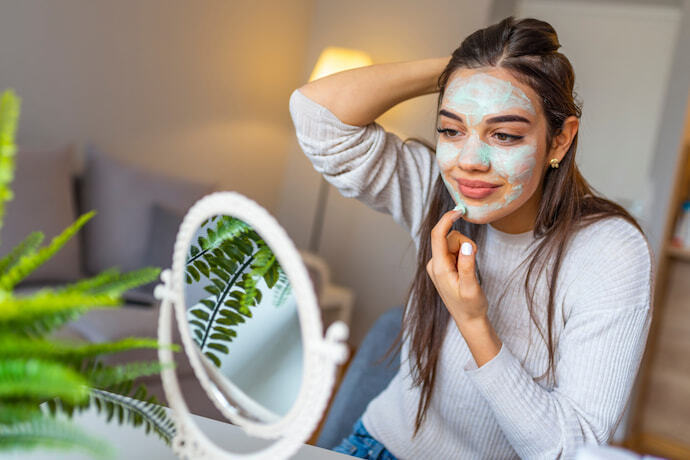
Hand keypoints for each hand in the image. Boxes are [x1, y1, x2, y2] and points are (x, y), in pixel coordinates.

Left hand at [426, 209, 488, 324]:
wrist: (469, 320)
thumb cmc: (471, 306)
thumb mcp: (471, 287)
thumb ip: (468, 265)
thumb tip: (468, 245)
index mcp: (439, 268)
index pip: (438, 236)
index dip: (447, 220)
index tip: (459, 210)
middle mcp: (434, 264)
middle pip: (449, 238)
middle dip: (465, 244)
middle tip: (472, 261)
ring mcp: (438, 264)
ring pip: (454, 243)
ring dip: (465, 250)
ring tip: (468, 270)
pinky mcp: (444, 266)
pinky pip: (455, 250)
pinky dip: (464, 255)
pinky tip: (465, 271)